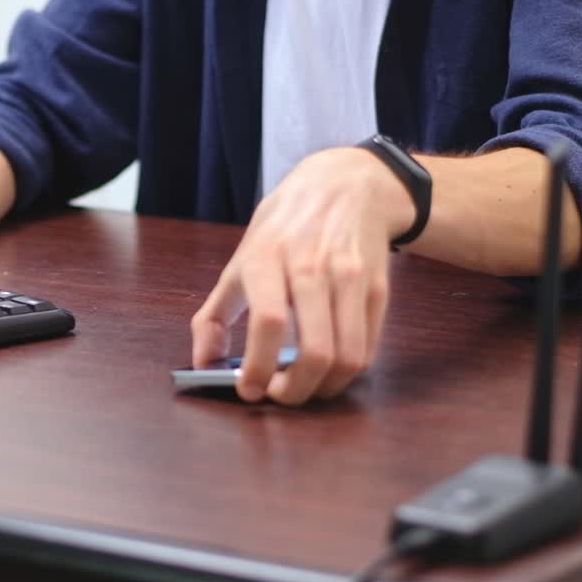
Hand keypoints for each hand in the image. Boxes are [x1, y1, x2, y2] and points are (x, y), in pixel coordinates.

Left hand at [189, 147, 416, 404]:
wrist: (344, 186)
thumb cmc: (284, 227)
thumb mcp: (240, 260)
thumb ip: (215, 314)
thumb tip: (204, 362)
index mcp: (267, 258)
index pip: (268, 321)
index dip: (257, 365)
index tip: (249, 390)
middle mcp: (312, 267)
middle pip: (316, 350)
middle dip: (295, 390)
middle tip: (278, 395)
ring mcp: (350, 278)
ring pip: (348, 357)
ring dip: (324, 388)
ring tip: (303, 387)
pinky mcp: (378, 289)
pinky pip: (367, 348)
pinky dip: (346, 372)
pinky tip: (327, 369)